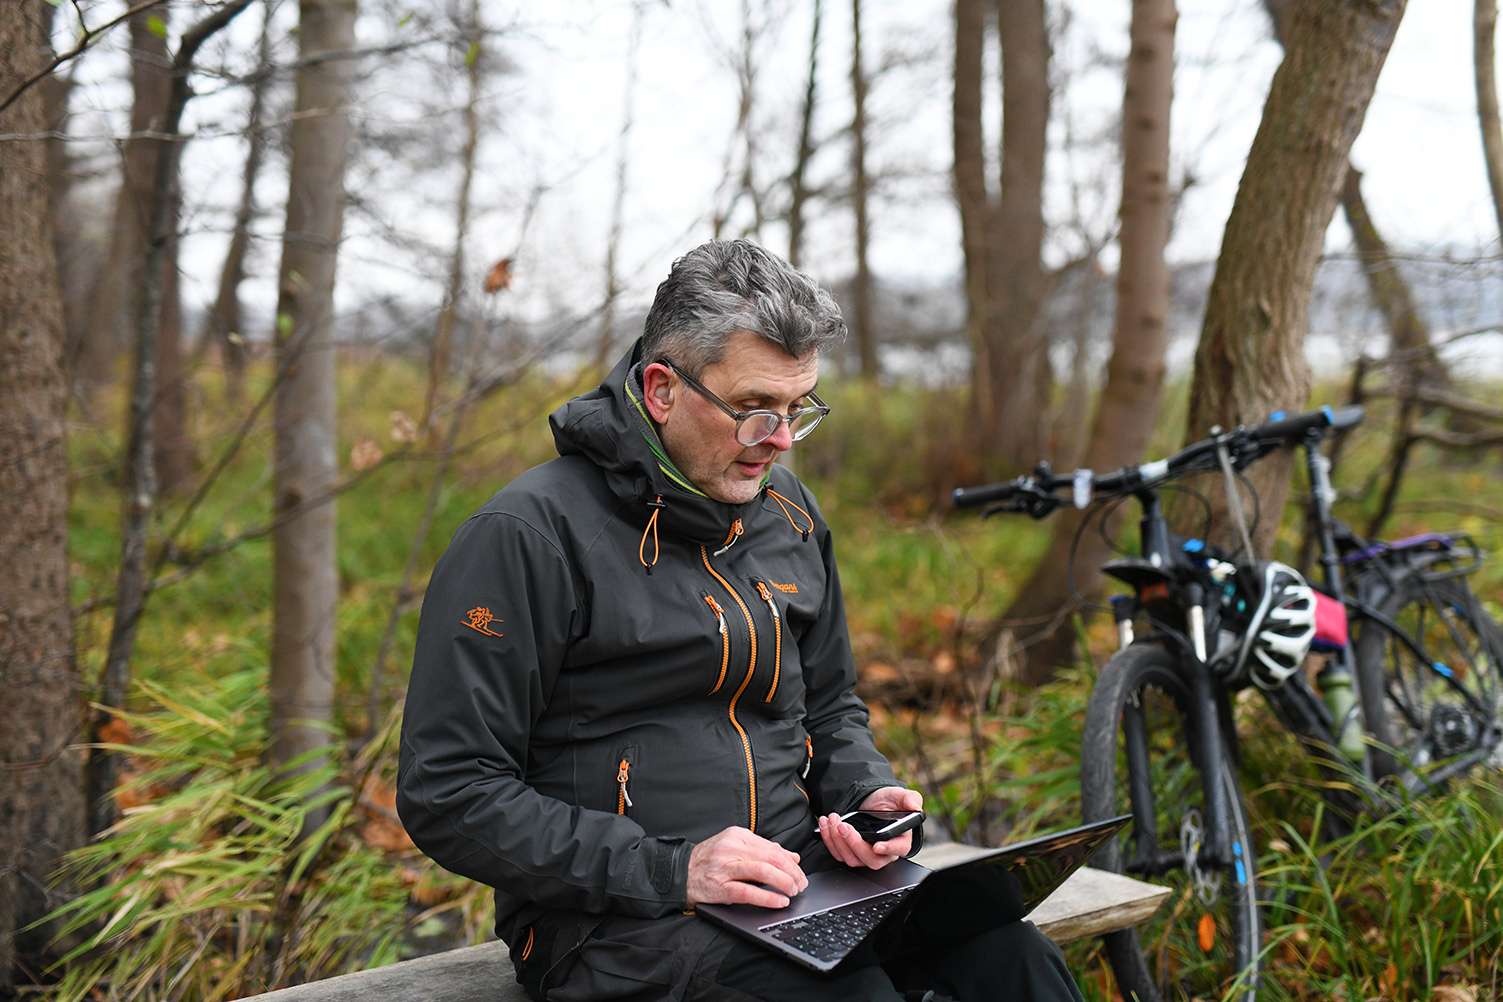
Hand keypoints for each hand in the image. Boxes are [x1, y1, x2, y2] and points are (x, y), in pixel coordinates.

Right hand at [685, 826, 807, 909]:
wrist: (680, 872)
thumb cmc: (710, 861)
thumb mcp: (736, 848)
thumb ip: (763, 851)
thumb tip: (792, 857)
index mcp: (737, 835)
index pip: (772, 847)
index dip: (791, 862)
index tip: (800, 873)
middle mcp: (731, 848)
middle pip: (771, 858)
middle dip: (791, 873)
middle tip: (800, 884)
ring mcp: (724, 867)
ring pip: (762, 871)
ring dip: (783, 882)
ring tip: (793, 891)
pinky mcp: (719, 887)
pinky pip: (748, 892)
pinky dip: (767, 898)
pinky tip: (779, 901)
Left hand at [817, 786, 923, 870]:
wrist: (869, 802)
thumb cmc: (887, 802)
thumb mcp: (898, 796)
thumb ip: (909, 799)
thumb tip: (914, 806)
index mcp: (900, 840)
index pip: (898, 849)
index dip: (888, 849)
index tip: (877, 845)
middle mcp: (884, 852)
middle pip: (871, 859)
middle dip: (854, 843)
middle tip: (843, 825)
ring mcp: (866, 854)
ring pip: (852, 858)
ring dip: (838, 840)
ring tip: (833, 819)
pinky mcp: (851, 853)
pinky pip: (839, 853)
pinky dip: (829, 839)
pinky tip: (826, 824)